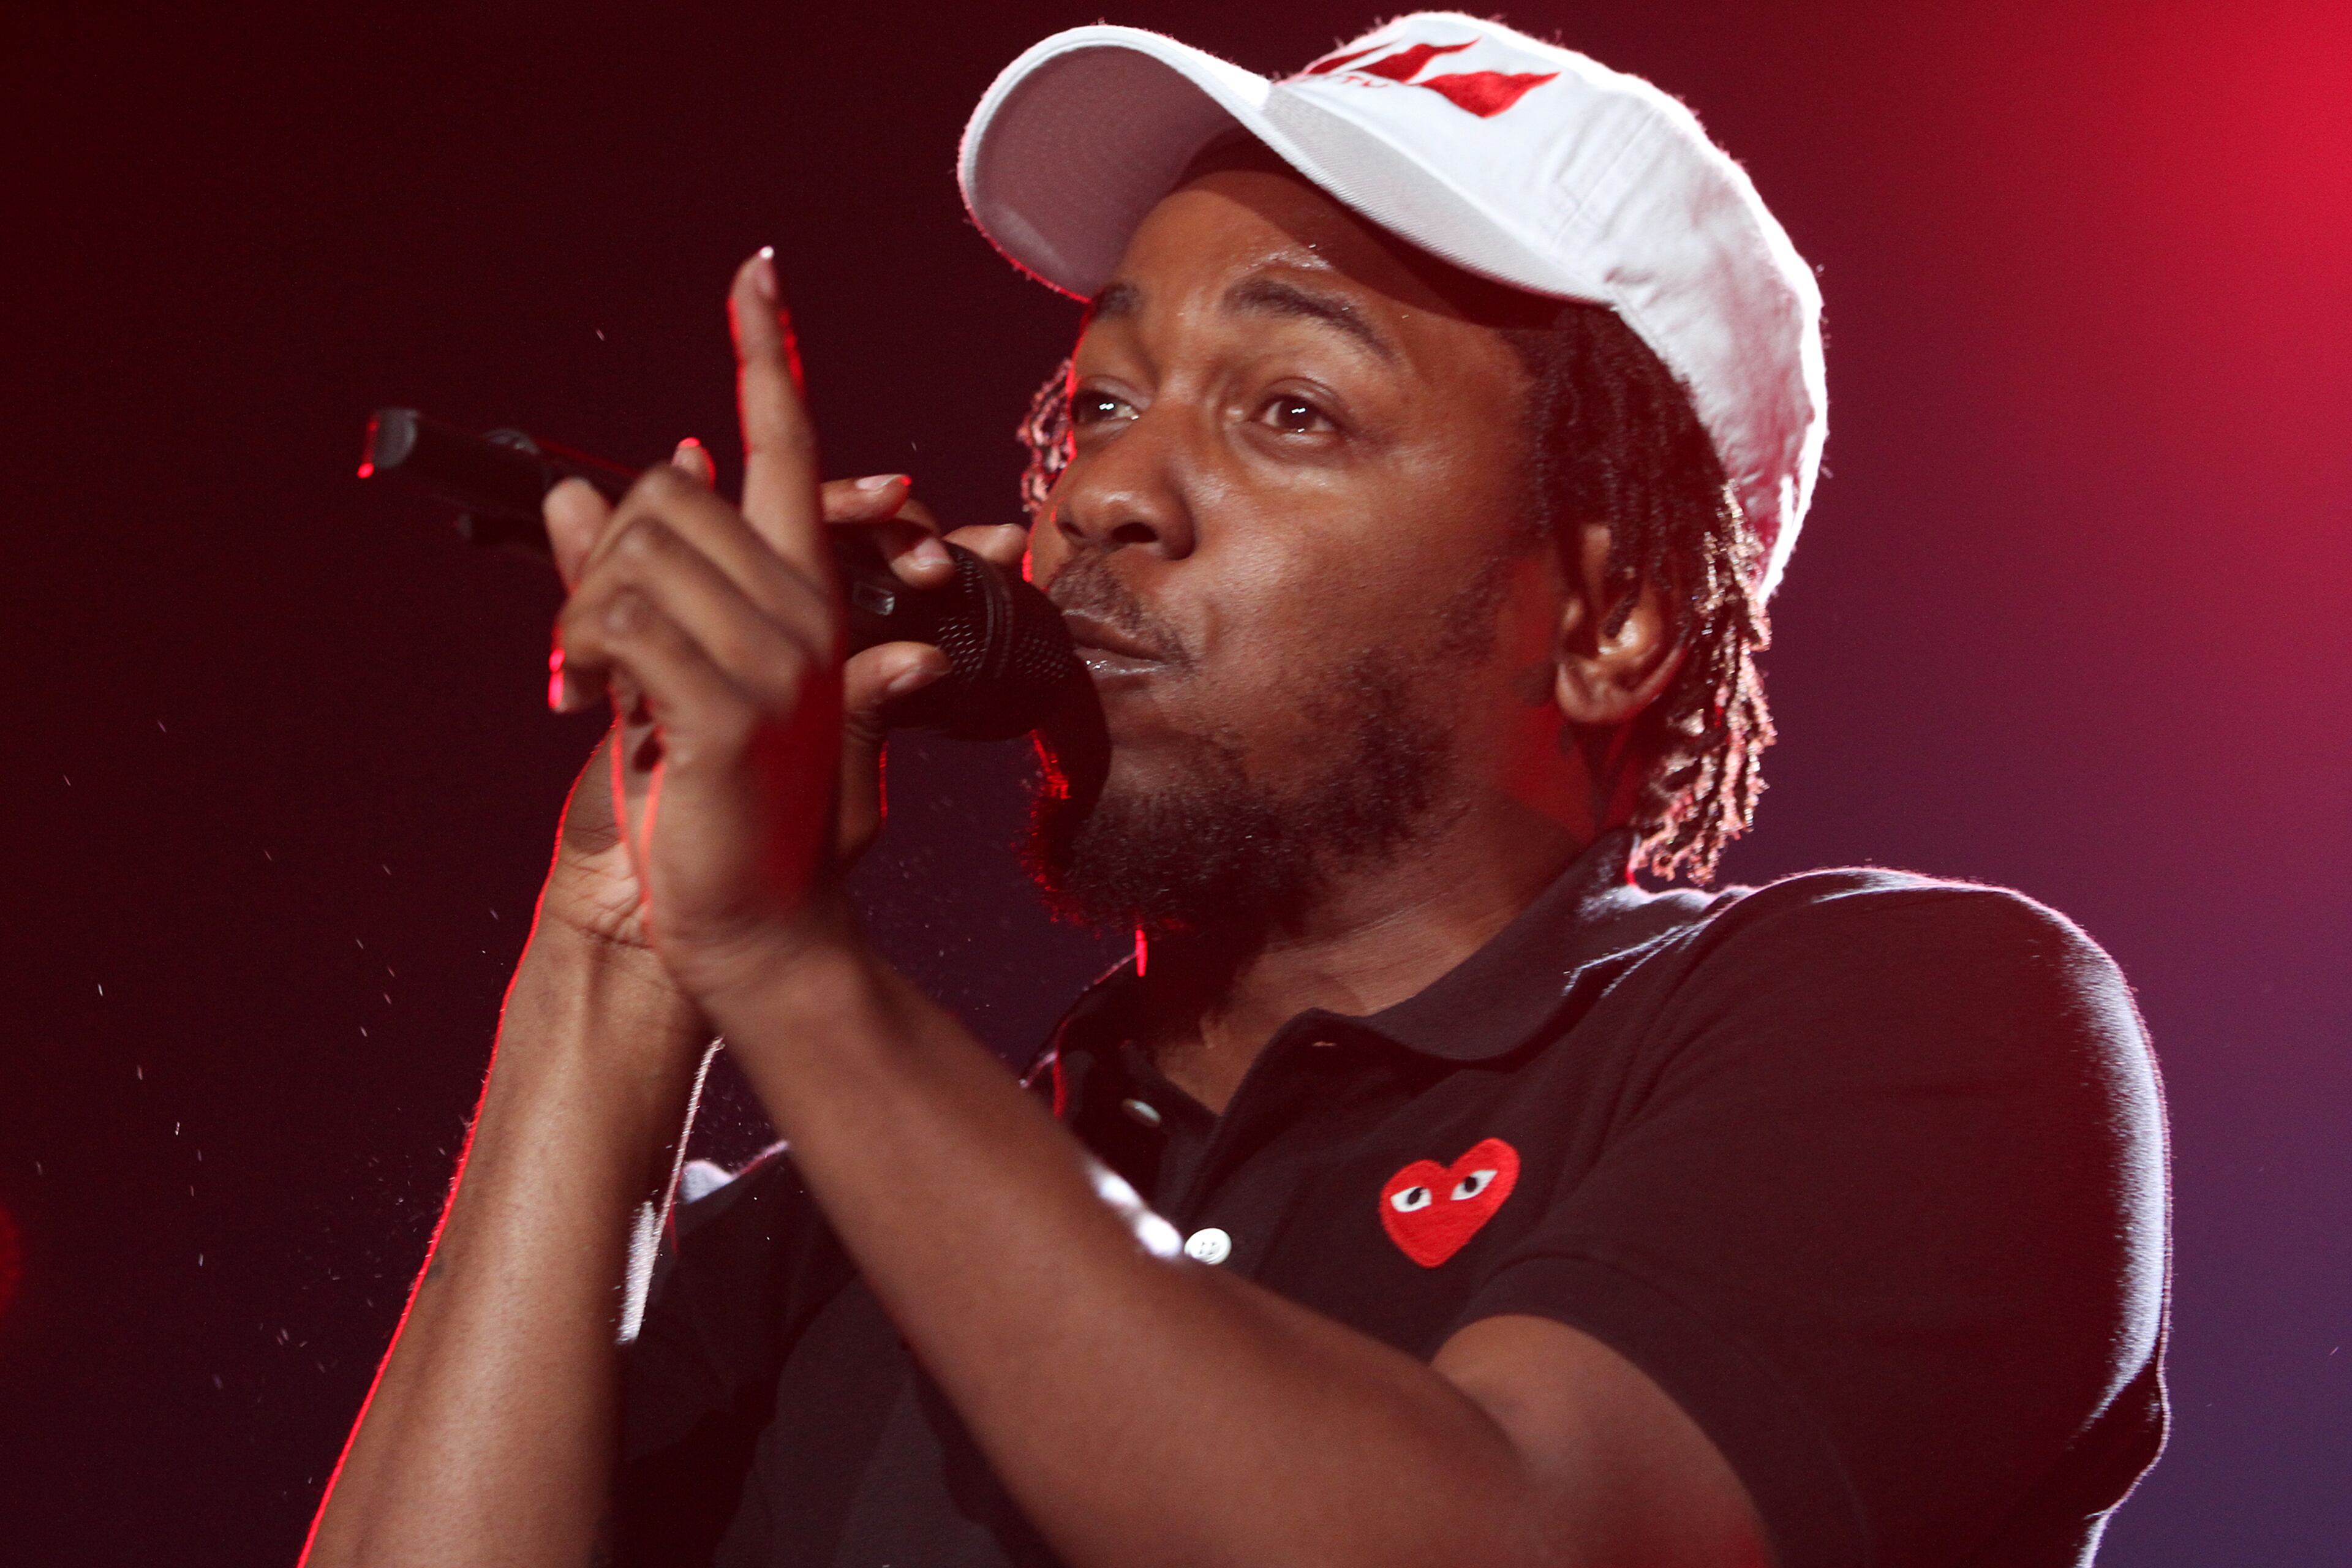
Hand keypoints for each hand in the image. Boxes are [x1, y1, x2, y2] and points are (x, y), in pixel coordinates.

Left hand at [536, 252, 840, 1000]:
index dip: (767, 354)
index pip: (788, 448)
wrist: (765, 929)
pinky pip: (623, 622)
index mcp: (808, 602)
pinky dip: (582, 655)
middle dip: (601, 557)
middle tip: (592, 650)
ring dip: (583, 619)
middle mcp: (804, 616)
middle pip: (668, 496)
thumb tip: (583, 490)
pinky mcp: (735, 713)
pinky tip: (592, 706)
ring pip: (634, 554)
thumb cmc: (734, 816)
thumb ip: (646, 588)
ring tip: (595, 690)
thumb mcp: (689, 685)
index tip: (756, 273)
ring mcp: (779, 662)